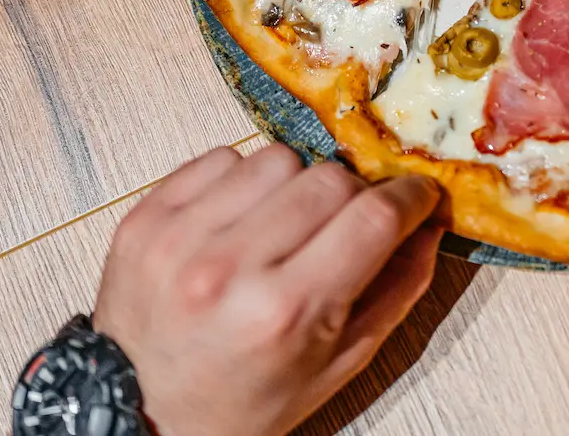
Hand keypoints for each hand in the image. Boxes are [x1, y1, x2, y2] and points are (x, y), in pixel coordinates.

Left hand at [93, 146, 441, 435]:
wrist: (138, 415)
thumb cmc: (243, 401)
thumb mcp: (335, 366)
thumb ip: (395, 291)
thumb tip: (430, 223)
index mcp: (285, 312)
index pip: (374, 216)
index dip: (409, 197)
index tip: (416, 196)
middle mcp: (230, 268)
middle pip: (330, 179)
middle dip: (352, 197)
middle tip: (343, 226)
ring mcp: (180, 238)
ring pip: (277, 157)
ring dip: (294, 185)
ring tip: (281, 228)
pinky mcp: (145, 218)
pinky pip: (221, 158)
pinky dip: (241, 181)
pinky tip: (238, 223)